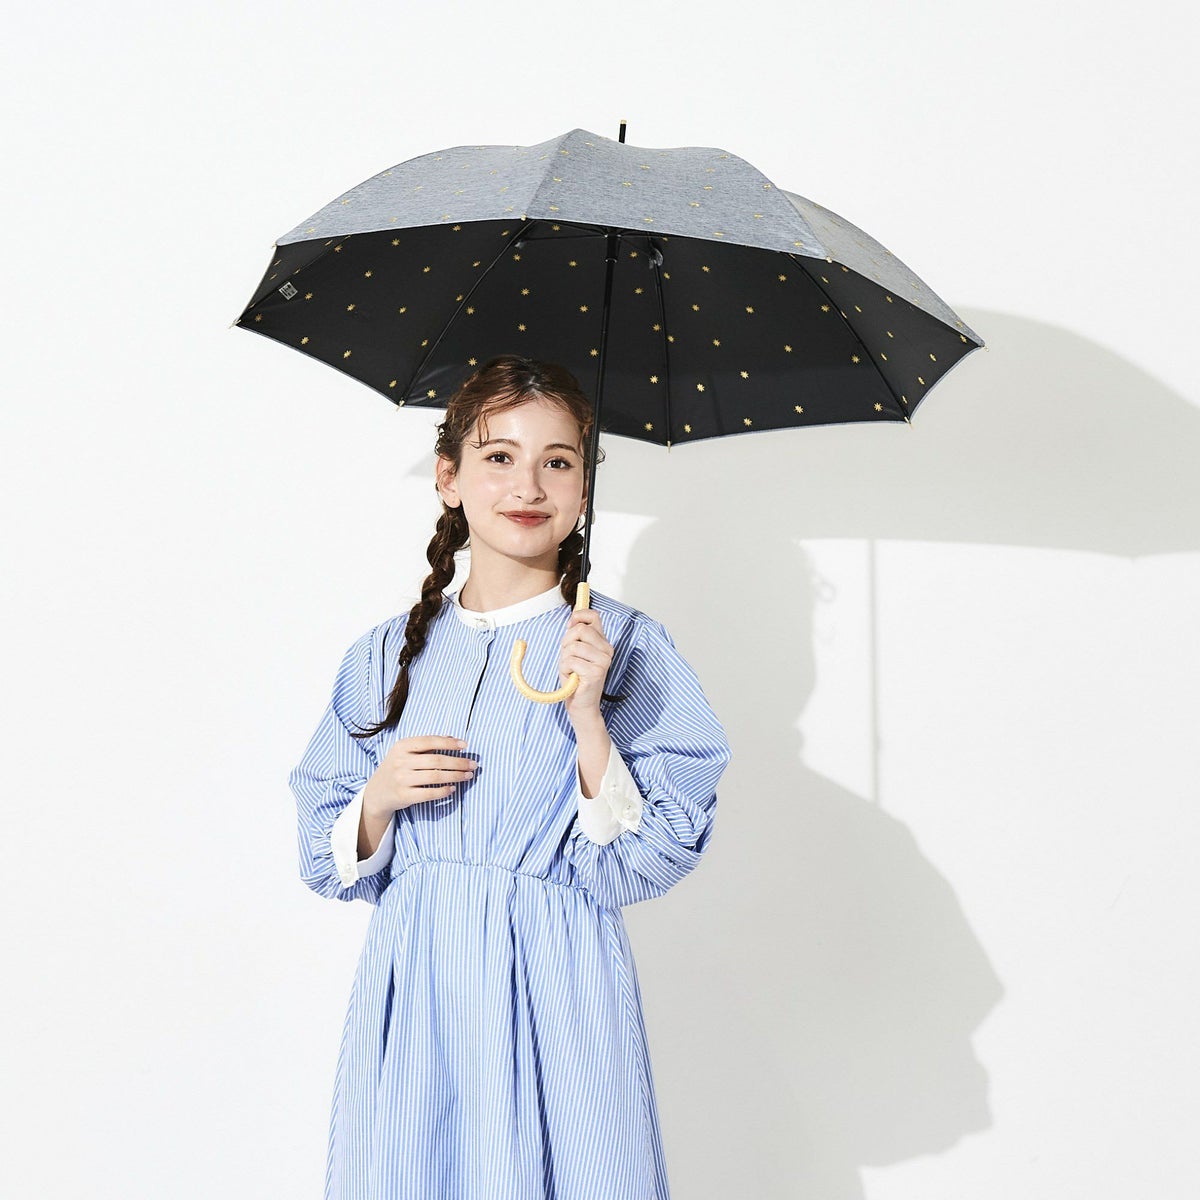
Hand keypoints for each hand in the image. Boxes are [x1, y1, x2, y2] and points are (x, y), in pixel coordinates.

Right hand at [363, 735, 474, 817]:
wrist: (376, 792)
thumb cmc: (397, 768)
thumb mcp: (405, 752)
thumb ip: (426, 745)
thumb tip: (453, 738)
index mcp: (402, 746)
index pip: (430, 741)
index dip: (449, 743)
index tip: (465, 746)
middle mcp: (401, 761)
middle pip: (437, 760)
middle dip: (458, 762)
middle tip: (473, 765)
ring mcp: (401, 779)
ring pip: (435, 777)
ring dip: (455, 776)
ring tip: (468, 776)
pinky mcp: (404, 796)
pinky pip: (429, 793)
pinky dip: (444, 791)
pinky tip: (453, 788)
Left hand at [559, 609, 612, 724]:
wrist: (580, 704)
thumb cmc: (576, 677)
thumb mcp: (575, 651)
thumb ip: (577, 634)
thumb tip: (574, 614)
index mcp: (603, 643)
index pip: (593, 616)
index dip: (578, 616)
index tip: (570, 626)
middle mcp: (607, 650)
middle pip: (580, 630)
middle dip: (567, 642)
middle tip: (568, 657)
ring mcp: (603, 661)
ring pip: (573, 646)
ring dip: (565, 659)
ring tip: (571, 670)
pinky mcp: (596, 672)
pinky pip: (571, 661)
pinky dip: (565, 669)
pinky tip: (572, 677)